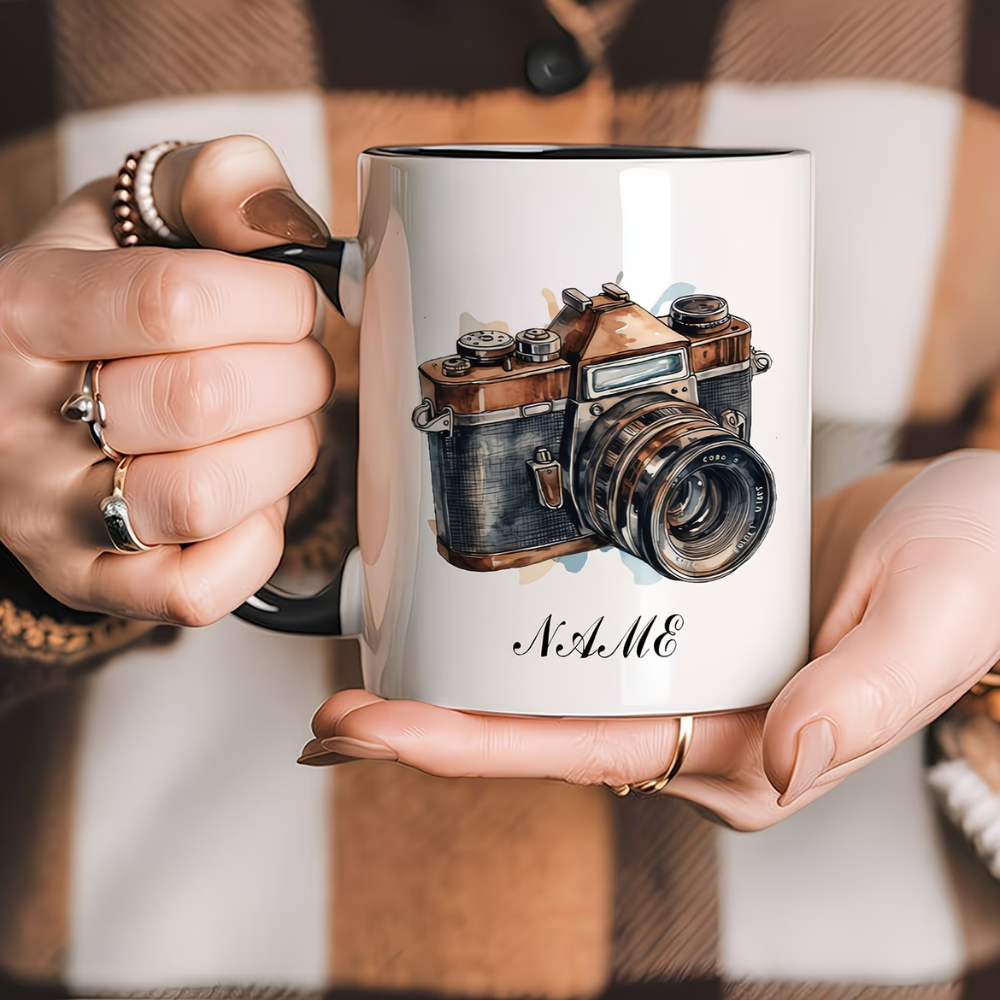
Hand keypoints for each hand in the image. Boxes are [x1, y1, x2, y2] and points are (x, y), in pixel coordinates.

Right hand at [0, 136, 333, 624]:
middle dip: (296, 376)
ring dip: (283, 455)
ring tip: (278, 424)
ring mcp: (48, 515)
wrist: (22, 398)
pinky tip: (249, 493)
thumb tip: (282, 223)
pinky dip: (254, 540)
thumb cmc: (96, 302)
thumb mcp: (130, 214)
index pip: (177, 302)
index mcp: (25, 309)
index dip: (276, 301)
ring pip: (205, 498)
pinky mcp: (89, 582)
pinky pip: (197, 589)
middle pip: (207, 402)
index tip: (295, 300)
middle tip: (297, 363)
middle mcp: (18, 421)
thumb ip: (211, 183)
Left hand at [300, 451, 999, 829]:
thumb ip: (860, 695)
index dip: (463, 747)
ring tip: (371, 664)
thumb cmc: (974, 576)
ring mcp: (691, 681)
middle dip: (433, 725)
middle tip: (332, 707)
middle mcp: (708, 730)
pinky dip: (515, 637)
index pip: (578, 753)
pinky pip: (585, 644)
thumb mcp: (925, 620)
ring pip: (551, 693)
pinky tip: (463, 615)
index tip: (367, 733)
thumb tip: (778, 760)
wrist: (983, 531)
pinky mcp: (686, 631)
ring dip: (461, 682)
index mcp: (751, 757)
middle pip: (540, 734)